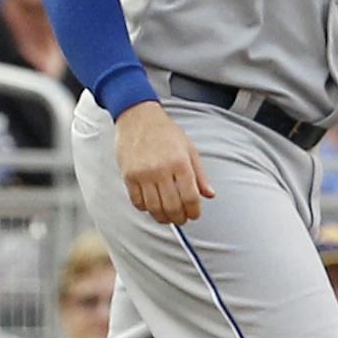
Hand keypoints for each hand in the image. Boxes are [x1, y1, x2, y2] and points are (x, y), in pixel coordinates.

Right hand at [115, 102, 215, 224]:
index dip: (194, 211)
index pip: (190, 197)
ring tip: (168, 217)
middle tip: (182, 220)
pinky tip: (152, 207)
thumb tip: (210, 195)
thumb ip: (200, 175)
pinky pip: (137, 201)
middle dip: (179, 218)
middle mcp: (161, 170)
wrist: (138, 117)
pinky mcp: (128, 176)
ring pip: (154, 207)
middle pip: (172, 206)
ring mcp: (143, 174)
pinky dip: (146, 209)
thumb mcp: (190, 149)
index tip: (195, 215)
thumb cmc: (166, 133)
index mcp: (180, 163)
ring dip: (163, 218)